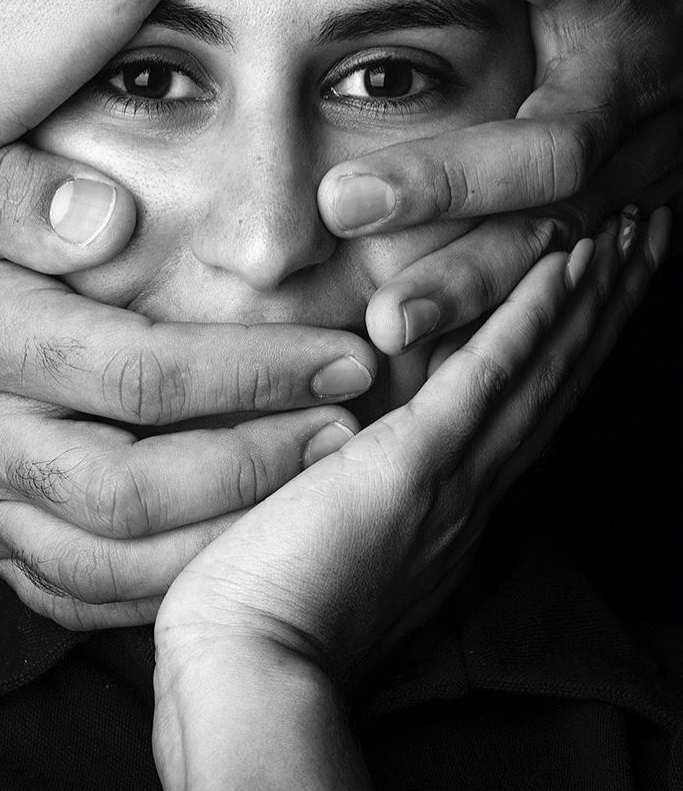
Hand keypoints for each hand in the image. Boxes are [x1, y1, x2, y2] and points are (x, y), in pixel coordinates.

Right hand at [0, 146, 375, 628]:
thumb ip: (18, 192)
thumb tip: (111, 218)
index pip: (136, 374)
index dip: (248, 373)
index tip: (339, 354)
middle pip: (132, 490)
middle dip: (256, 466)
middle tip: (347, 430)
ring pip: (102, 565)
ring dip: (217, 541)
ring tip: (309, 492)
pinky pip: (63, 594)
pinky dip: (149, 591)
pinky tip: (218, 554)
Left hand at [153, 208, 671, 790]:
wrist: (251, 663)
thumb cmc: (275, 606)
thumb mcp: (343, 534)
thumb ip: (370, 489)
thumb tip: (359, 446)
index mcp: (458, 504)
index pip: (534, 406)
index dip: (576, 342)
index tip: (604, 285)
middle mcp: (475, 487)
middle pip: (559, 379)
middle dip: (607, 306)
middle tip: (646, 235)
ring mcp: (453, 475)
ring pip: (541, 370)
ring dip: (588, 298)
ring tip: (629, 232)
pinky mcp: (414, 464)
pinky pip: (488, 377)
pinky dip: (530, 320)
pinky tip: (563, 268)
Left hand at [316, 0, 682, 351]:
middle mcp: (620, 89)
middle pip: (547, 140)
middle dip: (453, 170)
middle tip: (346, 196)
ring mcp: (622, 175)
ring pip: (548, 240)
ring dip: (469, 278)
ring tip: (386, 318)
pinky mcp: (608, 230)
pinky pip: (544, 281)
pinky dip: (485, 314)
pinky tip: (406, 345)